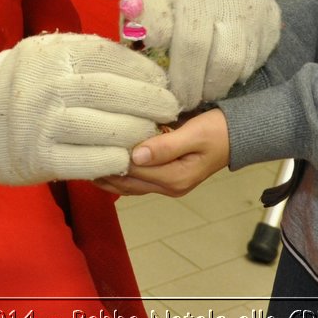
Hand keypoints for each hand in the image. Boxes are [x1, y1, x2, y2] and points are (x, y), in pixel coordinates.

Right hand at [0, 33, 177, 185]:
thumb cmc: (22, 86)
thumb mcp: (45, 54)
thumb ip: (84, 54)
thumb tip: (140, 67)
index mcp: (54, 55)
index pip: (111, 58)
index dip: (143, 71)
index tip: (161, 82)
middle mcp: (50, 86)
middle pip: (114, 93)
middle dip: (150, 102)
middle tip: (169, 110)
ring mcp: (45, 124)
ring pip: (108, 129)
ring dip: (138, 132)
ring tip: (152, 133)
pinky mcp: (41, 158)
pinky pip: (91, 161)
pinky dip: (114, 159)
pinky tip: (127, 157)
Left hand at [95, 109, 230, 197]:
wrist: (240, 135)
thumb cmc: (219, 130)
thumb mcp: (194, 134)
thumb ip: (165, 146)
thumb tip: (135, 155)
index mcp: (174, 178)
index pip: (133, 169)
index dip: (112, 158)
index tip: (90, 144)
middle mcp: (169, 186)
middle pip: (127, 183)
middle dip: (103, 171)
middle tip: (78, 156)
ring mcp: (169, 184)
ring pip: (130, 184)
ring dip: (109, 175)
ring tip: (85, 162)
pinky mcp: (168, 177)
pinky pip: (138, 179)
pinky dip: (121, 173)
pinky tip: (107, 163)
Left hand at [134, 0, 278, 109]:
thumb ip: (145, 13)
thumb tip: (149, 40)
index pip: (191, 45)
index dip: (181, 77)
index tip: (171, 94)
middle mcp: (230, 2)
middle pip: (221, 61)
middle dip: (201, 89)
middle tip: (187, 101)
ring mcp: (254, 11)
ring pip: (242, 64)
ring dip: (221, 84)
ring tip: (204, 90)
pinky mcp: (271, 19)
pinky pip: (258, 57)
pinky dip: (240, 71)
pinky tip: (222, 72)